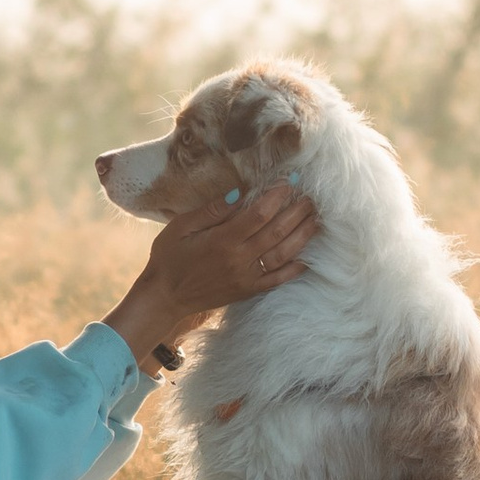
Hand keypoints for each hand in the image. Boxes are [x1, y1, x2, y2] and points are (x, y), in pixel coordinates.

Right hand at [104, 183, 317, 369]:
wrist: (164, 298)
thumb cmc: (169, 258)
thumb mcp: (181, 227)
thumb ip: (212, 210)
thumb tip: (239, 192)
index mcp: (223, 240)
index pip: (259, 214)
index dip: (277, 196)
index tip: (288, 181)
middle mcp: (239, 259)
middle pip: (277, 231)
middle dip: (297, 212)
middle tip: (310, 197)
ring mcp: (246, 277)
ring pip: (283, 254)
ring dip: (302, 236)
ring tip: (315, 219)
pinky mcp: (248, 290)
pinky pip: (277, 280)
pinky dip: (294, 270)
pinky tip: (307, 259)